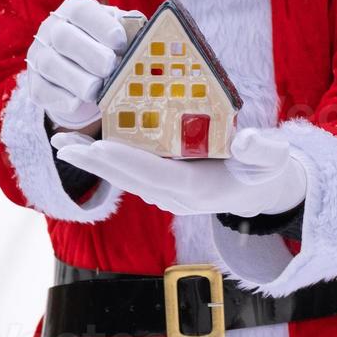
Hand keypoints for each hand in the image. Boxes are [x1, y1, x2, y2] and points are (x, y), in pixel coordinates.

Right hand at [27, 0, 135, 129]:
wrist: (83, 70)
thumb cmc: (109, 47)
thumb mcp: (122, 34)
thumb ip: (132, 32)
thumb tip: (147, 32)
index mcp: (75, 12)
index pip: (83, 12)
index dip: (101, 26)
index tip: (121, 42)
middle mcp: (53, 30)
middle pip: (64, 38)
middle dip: (89, 54)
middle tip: (110, 68)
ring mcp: (40, 56)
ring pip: (51, 65)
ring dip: (77, 79)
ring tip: (97, 91)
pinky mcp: (35, 83)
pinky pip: (42, 90)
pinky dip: (61, 98)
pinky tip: (78, 102)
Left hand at [53, 128, 307, 217]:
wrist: (264, 191)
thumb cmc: (267, 169)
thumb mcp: (273, 156)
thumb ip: (262, 148)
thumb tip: (245, 140)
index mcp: (199, 188)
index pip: (154, 173)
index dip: (125, 161)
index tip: (96, 147)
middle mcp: (178, 197)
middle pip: (129, 179)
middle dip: (95, 162)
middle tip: (63, 144)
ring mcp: (170, 196)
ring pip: (126, 179)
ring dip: (95, 163)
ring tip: (65, 145)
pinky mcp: (166, 190)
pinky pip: (133, 176)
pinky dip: (111, 163)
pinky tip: (91, 148)